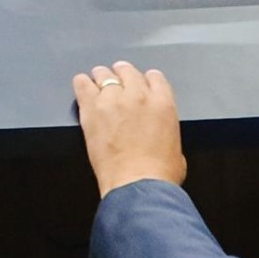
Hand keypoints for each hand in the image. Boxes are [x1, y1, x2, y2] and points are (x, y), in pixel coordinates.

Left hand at [74, 62, 187, 193]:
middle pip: (127, 71)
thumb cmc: (159, 174)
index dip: (146, 80)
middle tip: (118, 83)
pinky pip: (82, 84)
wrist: (139, 186)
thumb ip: (165, 130)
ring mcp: (113, 100)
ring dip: (102, 79)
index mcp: (163, 103)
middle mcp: (138, 95)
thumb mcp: (176, 148)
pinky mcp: (91, 109)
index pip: (154, 77)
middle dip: (122, 76)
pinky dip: (82, 84)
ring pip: (104, 74)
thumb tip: (159, 135)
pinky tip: (82, 88)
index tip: (141, 86)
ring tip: (99, 84)